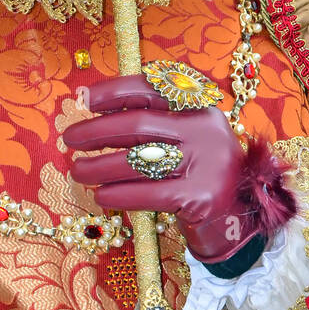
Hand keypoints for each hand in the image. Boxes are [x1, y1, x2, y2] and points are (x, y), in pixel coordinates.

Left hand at [63, 74, 255, 263]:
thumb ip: (153, 121)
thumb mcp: (186, 137)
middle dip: (96, 131)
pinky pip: (146, 193)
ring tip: (77, 170)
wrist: (238, 219)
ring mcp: (205, 164)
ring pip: (137, 160)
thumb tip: (95, 112)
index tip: (84, 99)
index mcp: (199, 107)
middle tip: (70, 139)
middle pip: (137, 125)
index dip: (114, 91)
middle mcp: (204, 129)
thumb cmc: (199, 172)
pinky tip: (101, 195)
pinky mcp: (199, 198)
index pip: (150, 89)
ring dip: (98, 166)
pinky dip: (118, 194)